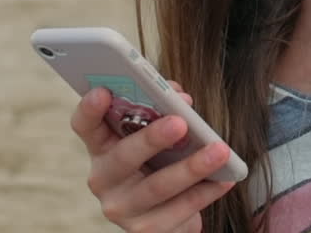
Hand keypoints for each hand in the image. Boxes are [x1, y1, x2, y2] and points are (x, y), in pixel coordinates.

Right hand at [70, 82, 235, 231]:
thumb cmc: (160, 160)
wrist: (165, 214)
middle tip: (180, 122)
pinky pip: (179, 210)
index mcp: (101, 146)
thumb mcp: (156, 133)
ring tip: (219, 151)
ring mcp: (122, 207)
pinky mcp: (145, 230)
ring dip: (191, 167)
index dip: (90, 109)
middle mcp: (104, 178)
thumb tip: (181, 98)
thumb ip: (163, 107)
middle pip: (123, 157)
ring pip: (156, 187)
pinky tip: (225, 179)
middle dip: (152, 139)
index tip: (103, 91)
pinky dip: (205, 192)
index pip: (85, 125)